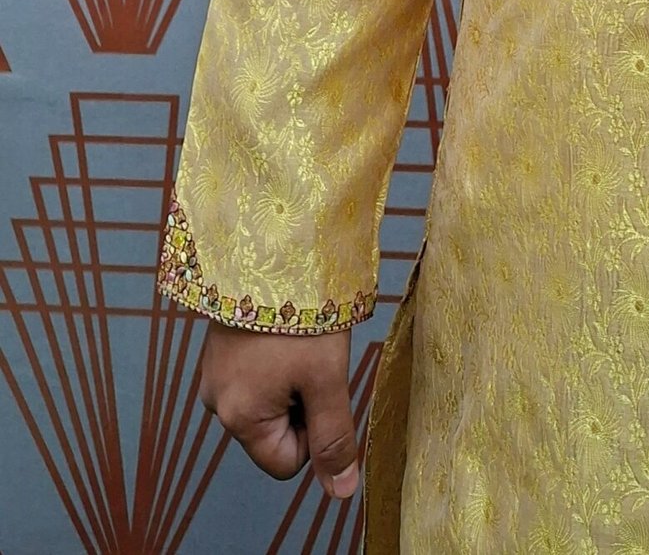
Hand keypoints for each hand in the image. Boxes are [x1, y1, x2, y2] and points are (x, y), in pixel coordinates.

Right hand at [199, 321, 359, 499]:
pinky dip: (274, 361)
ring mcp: (213, 373)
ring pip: (266, 402)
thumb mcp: (326, 379)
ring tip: (297, 340)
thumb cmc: (302, 317)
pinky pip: (254, 376)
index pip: (285, 463)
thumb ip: (333, 438)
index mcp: (238, 418)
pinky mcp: (219, 348)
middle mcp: (216, 402)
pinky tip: (283, 330)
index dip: (313, 433)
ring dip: (289, 381)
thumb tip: (340, 493)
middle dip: (300, 403)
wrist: (272, 250)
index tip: (321, 388)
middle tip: (310, 359)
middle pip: (274, 432)